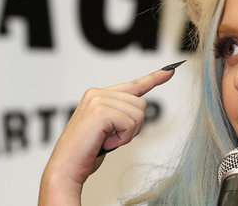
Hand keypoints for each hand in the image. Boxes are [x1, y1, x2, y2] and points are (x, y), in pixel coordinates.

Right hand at [38, 68, 175, 205]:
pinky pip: (130, 124)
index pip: (133, 84)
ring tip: (107, 140)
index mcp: (98, 95)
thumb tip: (140, 109)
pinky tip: (106, 143)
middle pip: (141, 104)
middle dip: (134, 127)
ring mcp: (98, 100)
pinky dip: (122, 138)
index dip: (154, 78)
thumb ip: (120, 114)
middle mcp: (97, 93)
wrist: (66, 168)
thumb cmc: (86, 152)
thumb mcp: (107, 129)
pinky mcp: (100, 111)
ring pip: (139, 113)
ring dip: (128, 134)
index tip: (171, 70)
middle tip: (113, 138)